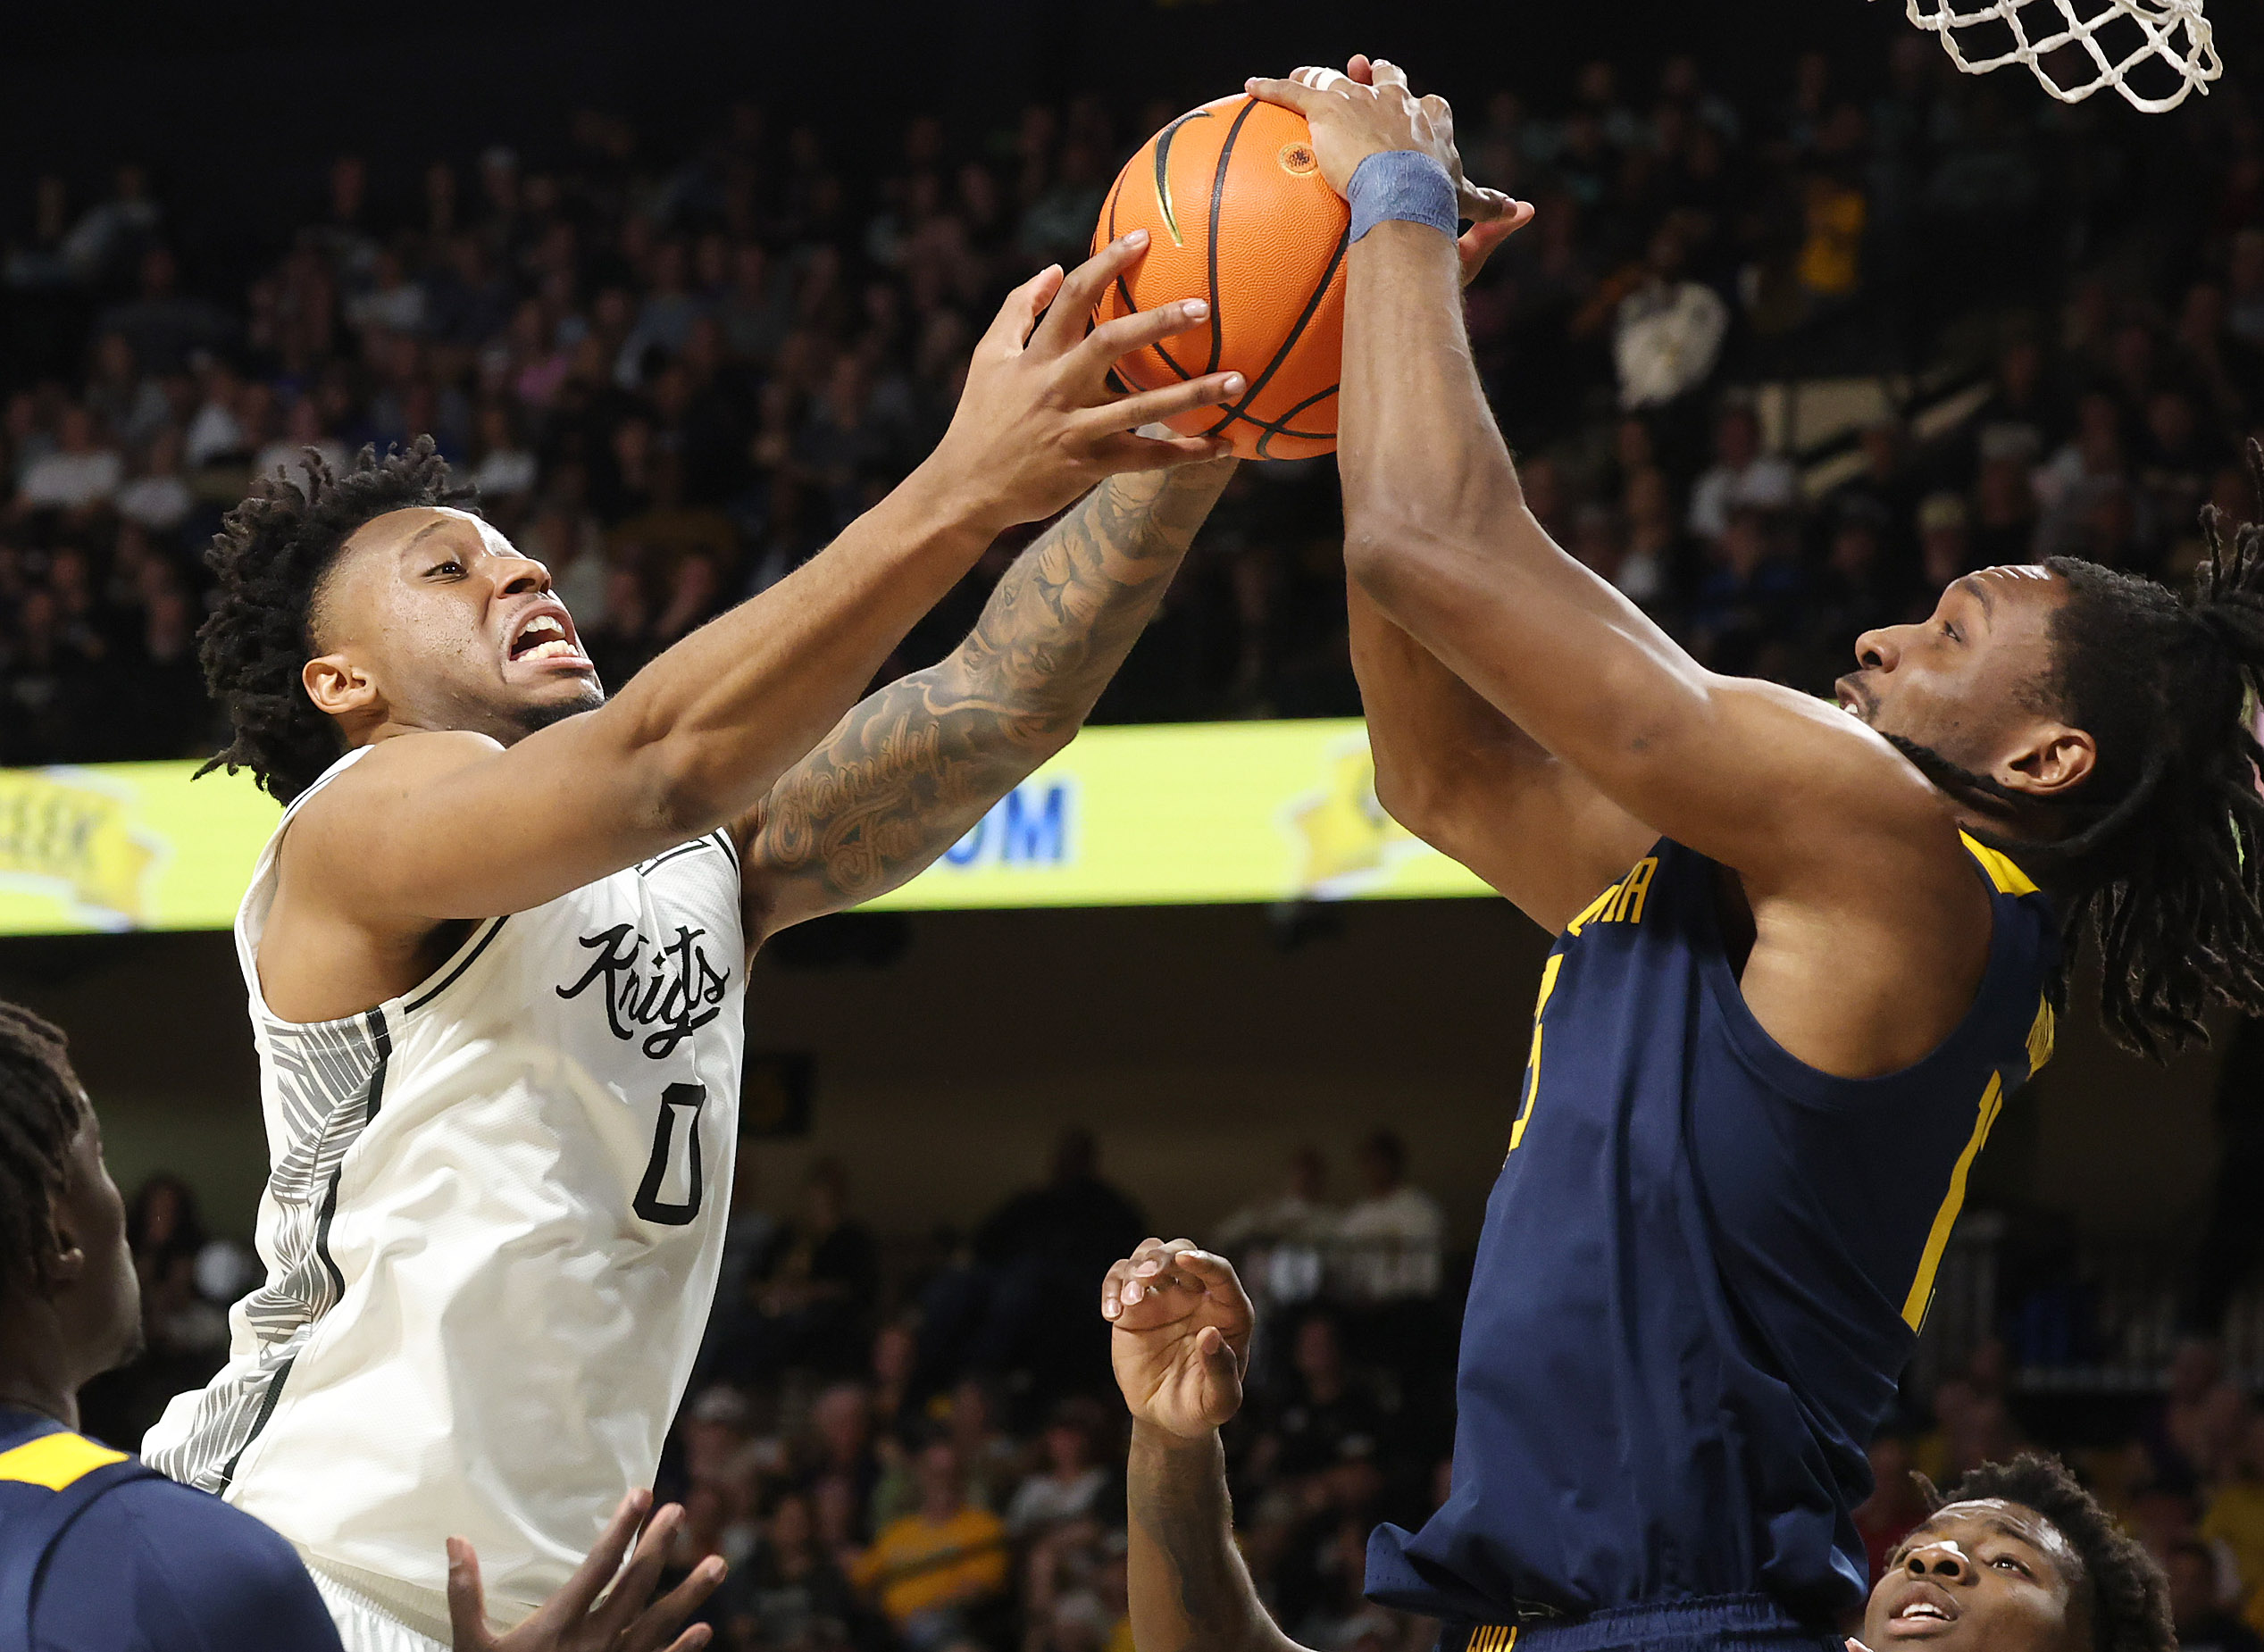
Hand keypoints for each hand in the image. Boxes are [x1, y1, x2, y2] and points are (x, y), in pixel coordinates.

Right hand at [447, 1490, 724, 1651]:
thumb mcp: (470, 1646)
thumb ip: (465, 1593)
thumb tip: (456, 1540)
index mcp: (558, 1625)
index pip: (598, 1567)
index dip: (621, 1529)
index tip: (641, 1494)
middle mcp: (593, 1642)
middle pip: (635, 1586)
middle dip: (658, 1546)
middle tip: (680, 1510)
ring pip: (657, 1625)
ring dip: (690, 1594)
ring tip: (719, 1563)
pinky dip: (682, 1650)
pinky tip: (704, 1630)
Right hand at [922, 234, 1242, 531]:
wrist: (966, 489)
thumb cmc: (981, 417)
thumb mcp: (988, 357)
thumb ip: (1018, 309)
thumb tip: (1057, 268)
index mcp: (1035, 355)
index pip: (1073, 297)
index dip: (1108, 264)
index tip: (1143, 238)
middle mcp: (1057, 387)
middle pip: (1112, 343)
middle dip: (1159, 321)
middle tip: (1204, 306)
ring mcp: (1076, 429)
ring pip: (1142, 407)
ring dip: (1193, 394)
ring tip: (1239, 380)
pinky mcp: (1090, 467)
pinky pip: (1147, 459)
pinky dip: (1188, 452)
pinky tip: (1225, 444)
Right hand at [1101, 1238, 1253, 1438]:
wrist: (1166, 1418)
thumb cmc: (1201, 1407)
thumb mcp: (1220, 1401)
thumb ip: (1222, 1371)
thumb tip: (1210, 1334)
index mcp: (1228, 1311)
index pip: (1220, 1273)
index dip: (1205, 1262)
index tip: (1186, 1260)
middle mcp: (1196, 1295)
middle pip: (1181, 1251)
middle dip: (1164, 1257)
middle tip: (1147, 1277)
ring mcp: (1162, 1297)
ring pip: (1149, 1254)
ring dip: (1137, 1267)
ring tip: (1129, 1301)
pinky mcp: (1133, 1307)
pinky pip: (1119, 1279)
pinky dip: (1112, 1287)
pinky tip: (1112, 1314)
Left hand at [1247, 57, 1531, 287]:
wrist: (1406, 192)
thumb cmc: (1436, 201)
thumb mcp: (1465, 203)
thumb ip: (1490, 208)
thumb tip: (1522, 212)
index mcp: (1430, 124)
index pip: (1430, 106)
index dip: (1420, 102)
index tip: (1414, 98)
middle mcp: (1399, 104)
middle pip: (1390, 81)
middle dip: (1380, 75)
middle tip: (1367, 67)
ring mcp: (1364, 102)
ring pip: (1339, 81)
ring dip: (1322, 77)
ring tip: (1304, 75)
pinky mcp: (1328, 107)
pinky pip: (1294, 92)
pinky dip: (1273, 88)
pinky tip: (1253, 86)